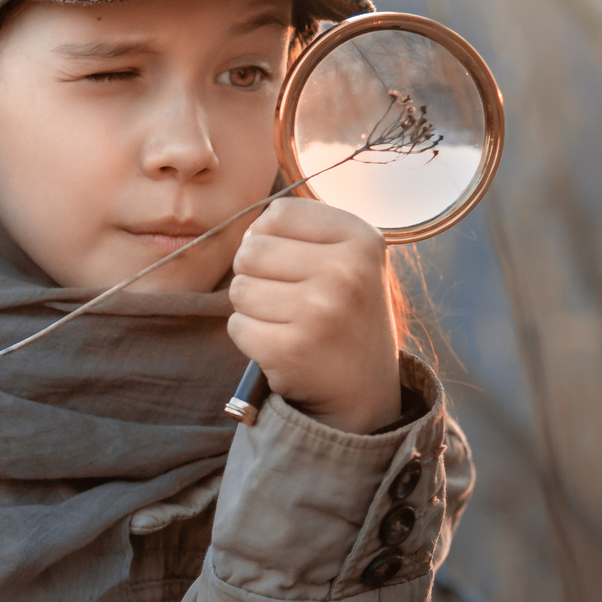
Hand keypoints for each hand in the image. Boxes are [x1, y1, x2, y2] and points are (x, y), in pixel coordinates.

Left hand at [227, 197, 401, 432]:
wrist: (364, 389)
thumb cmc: (345, 313)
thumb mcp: (349, 259)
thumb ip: (303, 232)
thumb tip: (247, 232)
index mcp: (362, 240)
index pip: (279, 212)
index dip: (269, 234)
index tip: (290, 260)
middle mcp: (345, 272)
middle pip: (251, 250)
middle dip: (254, 273)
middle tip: (285, 297)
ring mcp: (318, 312)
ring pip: (239, 289)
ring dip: (251, 307)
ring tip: (286, 321)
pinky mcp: (291, 349)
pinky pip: (237, 326)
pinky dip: (250, 336)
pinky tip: (280, 344)